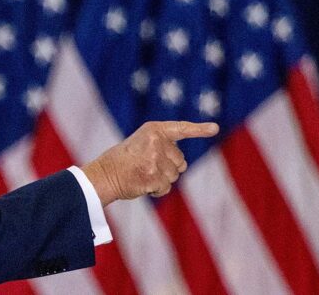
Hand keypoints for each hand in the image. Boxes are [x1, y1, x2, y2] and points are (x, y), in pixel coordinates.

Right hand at [82, 121, 218, 205]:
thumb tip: (182, 164)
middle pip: (180, 160)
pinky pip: (166, 188)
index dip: (199, 129)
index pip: (181, 128)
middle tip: (147, 166)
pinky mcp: (155, 177)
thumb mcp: (140, 143)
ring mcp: (156, 160)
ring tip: (142, 175)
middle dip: (169, 167)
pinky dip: (157, 190)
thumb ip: (160, 147)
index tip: (215, 128)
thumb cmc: (121, 161)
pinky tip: (143, 185)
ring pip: (174, 175)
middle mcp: (157, 142)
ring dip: (162, 179)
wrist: (103, 175)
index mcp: (153, 130)